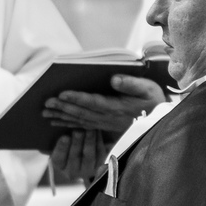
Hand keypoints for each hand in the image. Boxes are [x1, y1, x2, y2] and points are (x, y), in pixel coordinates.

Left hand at [42, 75, 165, 132]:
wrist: (160, 120)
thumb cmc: (153, 100)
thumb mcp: (148, 89)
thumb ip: (131, 84)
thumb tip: (114, 79)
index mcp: (118, 107)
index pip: (94, 102)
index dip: (78, 98)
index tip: (62, 94)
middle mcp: (108, 117)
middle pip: (82, 112)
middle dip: (63, 107)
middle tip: (46, 103)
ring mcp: (105, 124)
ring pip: (79, 120)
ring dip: (61, 116)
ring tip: (45, 113)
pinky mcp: (103, 127)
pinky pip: (82, 126)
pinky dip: (68, 123)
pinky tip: (56, 121)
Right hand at [48, 129, 106, 182]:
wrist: (84, 157)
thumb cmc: (68, 146)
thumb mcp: (61, 145)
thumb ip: (61, 139)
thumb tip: (62, 128)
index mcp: (60, 165)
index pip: (59, 158)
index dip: (62, 147)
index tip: (65, 137)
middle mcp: (73, 171)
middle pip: (74, 157)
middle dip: (77, 143)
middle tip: (78, 131)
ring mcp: (88, 170)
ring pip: (89, 156)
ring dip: (89, 141)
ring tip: (89, 129)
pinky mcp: (100, 165)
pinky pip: (100, 153)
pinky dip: (99, 141)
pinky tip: (98, 130)